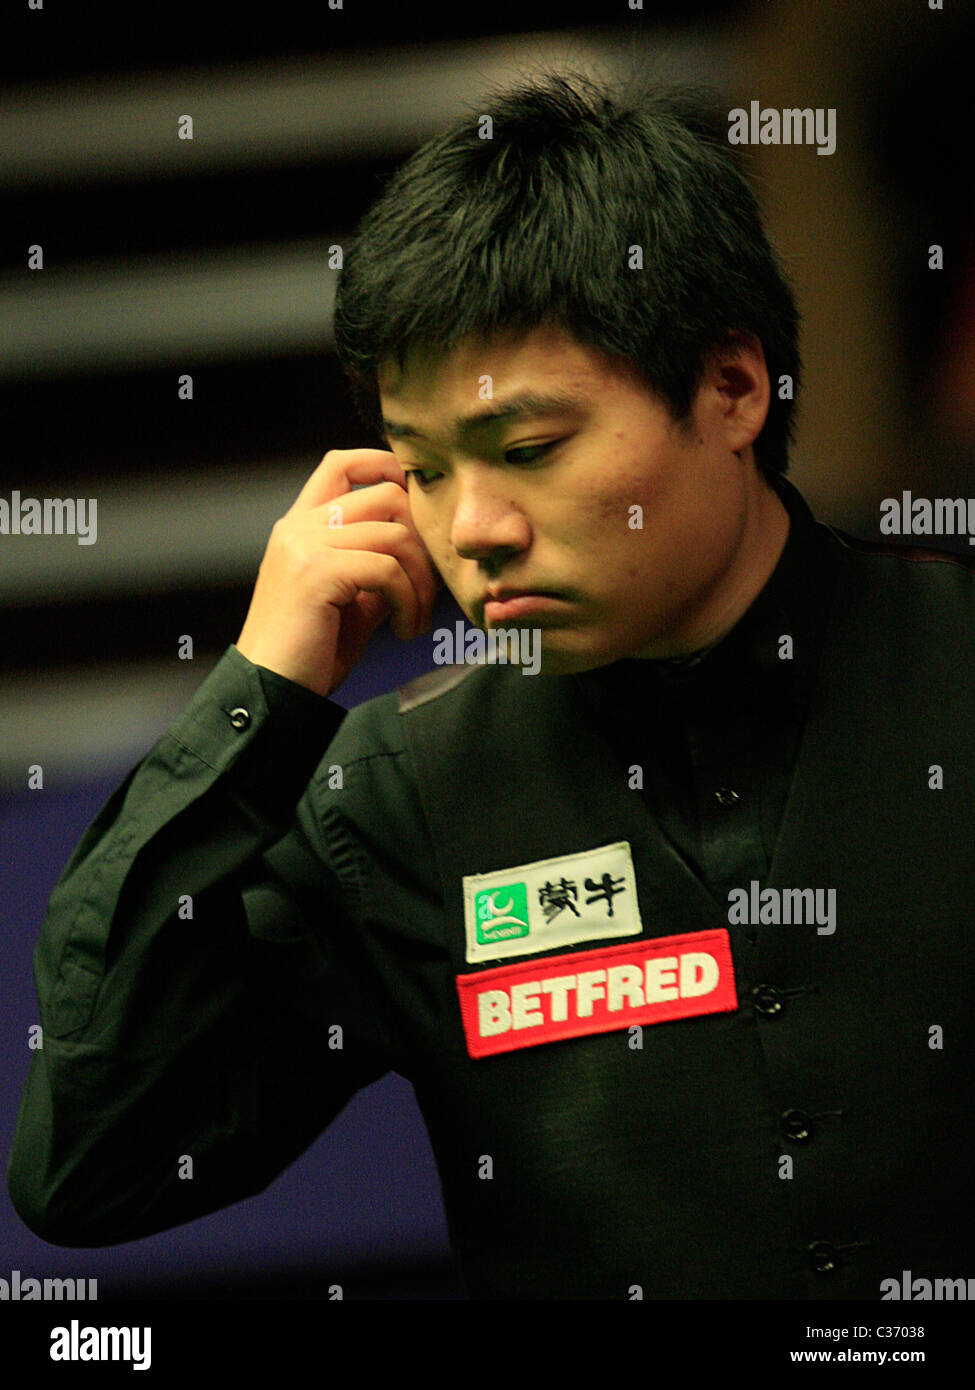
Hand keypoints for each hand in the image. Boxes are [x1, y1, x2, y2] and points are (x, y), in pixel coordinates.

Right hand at [236, 449, 441, 697]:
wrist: (270, 692)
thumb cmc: (311, 653)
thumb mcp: (352, 600)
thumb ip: (380, 567)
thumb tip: (427, 551)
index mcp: (301, 526)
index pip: (343, 462)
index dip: (389, 471)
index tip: (418, 518)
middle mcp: (299, 526)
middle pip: (386, 494)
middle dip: (422, 540)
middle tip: (426, 590)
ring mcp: (304, 546)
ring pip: (395, 534)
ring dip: (421, 581)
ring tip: (415, 619)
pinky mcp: (316, 573)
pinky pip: (388, 570)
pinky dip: (408, 602)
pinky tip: (403, 630)